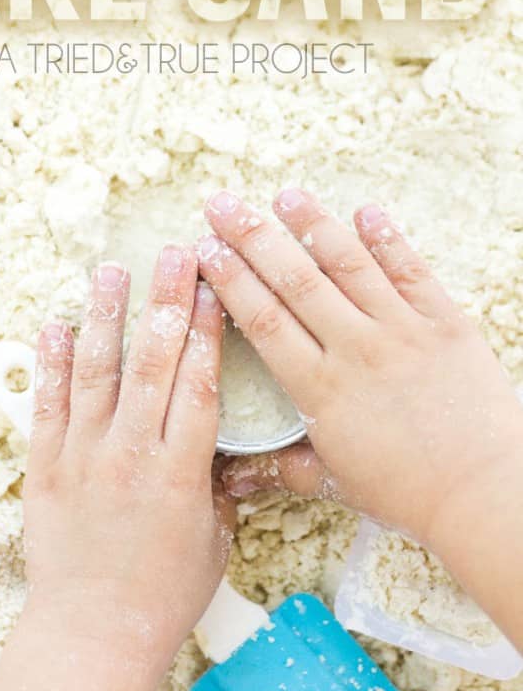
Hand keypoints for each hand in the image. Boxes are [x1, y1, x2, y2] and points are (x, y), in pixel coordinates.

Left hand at [25, 245, 234, 661]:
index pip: (197, 384)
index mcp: (180, 473)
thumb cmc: (163, 595)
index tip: (213, 287)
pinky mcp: (46, 467)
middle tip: (174, 255)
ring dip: (104, 316)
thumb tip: (229, 449)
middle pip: (151, 363)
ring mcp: (84, 457)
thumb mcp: (214, 541)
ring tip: (111, 272)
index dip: (206, 330)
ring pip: (96, 373)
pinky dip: (50, 364)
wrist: (93, 634)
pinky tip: (55, 326)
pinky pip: (47, 406)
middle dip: (165, 301)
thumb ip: (221, 487)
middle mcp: (131, 455)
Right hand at [196, 189, 522, 633]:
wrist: (486, 492)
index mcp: (322, 389)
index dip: (231, 280)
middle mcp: (357, 350)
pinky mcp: (444, 323)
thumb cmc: (410, 494)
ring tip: (286, 196)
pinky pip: (411, 270)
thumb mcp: (336, 483)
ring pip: (350, 265)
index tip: (205, 251)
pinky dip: (388, 238)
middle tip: (222, 205)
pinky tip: (366, 210)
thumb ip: (280, 469)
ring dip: (314, 226)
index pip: (263, 320)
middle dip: (253, 238)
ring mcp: (402, 331)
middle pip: (295, 280)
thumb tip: (230, 479)